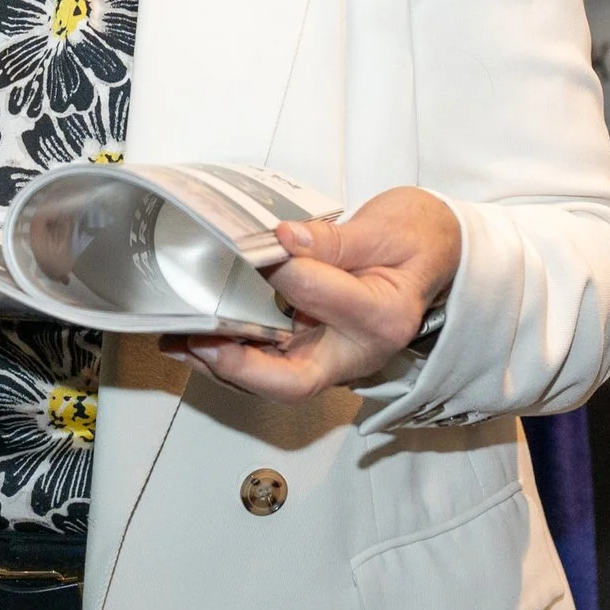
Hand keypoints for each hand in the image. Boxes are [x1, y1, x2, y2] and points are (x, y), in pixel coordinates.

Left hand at [167, 186, 460, 403]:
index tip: (254, 243)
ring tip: (177, 339)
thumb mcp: (387, 230)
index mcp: (383, 317)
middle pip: (294, 380)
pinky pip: (267, 364)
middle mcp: (356, 351)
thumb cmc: (415, 240)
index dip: (283, 268)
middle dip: (239, 366)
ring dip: (220, 364)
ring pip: (271, 380)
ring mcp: (332, 357)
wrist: (433, 255)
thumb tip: (286, 238)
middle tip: (198, 337)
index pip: (322, 296)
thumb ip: (336, 240)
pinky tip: (191, 338)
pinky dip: (228, 355)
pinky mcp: (312, 350)